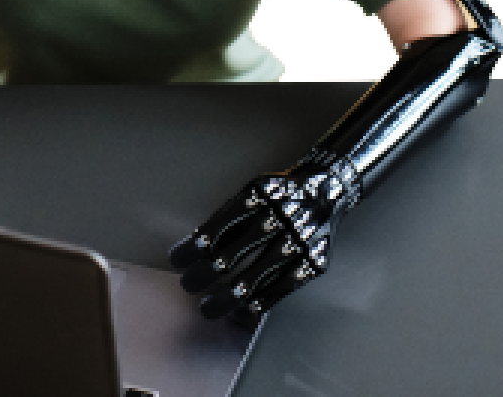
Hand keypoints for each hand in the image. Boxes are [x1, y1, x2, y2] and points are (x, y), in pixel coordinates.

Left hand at [167, 158, 358, 326]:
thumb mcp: (251, 192)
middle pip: (234, 254)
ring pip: (257, 276)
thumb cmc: (276, 195)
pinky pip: (283, 287)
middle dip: (205, 275)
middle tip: (188, 286)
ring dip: (228, 297)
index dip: (194, 247)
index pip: (217, 226)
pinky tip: (241, 312)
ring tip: (208, 307)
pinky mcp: (314, 261)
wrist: (325, 190)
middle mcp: (278, 218)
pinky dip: (260, 303)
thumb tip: (196, 247)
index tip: (177, 262)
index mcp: (257, 196)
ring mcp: (298, 241)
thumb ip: (230, 217)